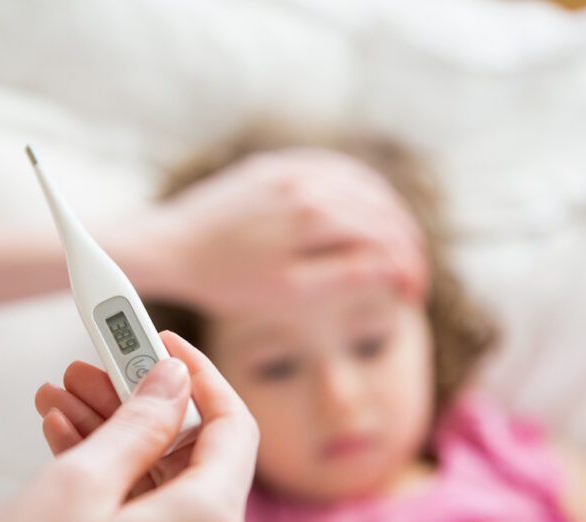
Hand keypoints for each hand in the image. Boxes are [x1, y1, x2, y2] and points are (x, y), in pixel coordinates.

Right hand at [0, 332, 258, 521]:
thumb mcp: (76, 487)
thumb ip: (138, 424)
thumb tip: (173, 381)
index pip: (233, 427)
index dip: (200, 376)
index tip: (161, 343)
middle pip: (191, 457)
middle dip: (139, 405)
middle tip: (93, 366)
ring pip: (161, 488)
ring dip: (115, 440)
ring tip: (62, 400)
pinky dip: (111, 485)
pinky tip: (68, 444)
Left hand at [148, 148, 426, 313]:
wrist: (171, 247)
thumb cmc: (225, 279)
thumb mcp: (288, 290)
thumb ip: (344, 275)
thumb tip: (392, 268)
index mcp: (314, 215)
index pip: (383, 237)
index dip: (407, 267)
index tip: (414, 293)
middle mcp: (308, 181)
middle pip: (381, 208)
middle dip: (406, 243)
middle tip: (413, 274)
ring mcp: (290, 167)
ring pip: (362, 183)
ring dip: (389, 213)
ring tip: (399, 244)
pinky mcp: (274, 164)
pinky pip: (332, 167)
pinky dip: (359, 188)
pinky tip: (366, 208)